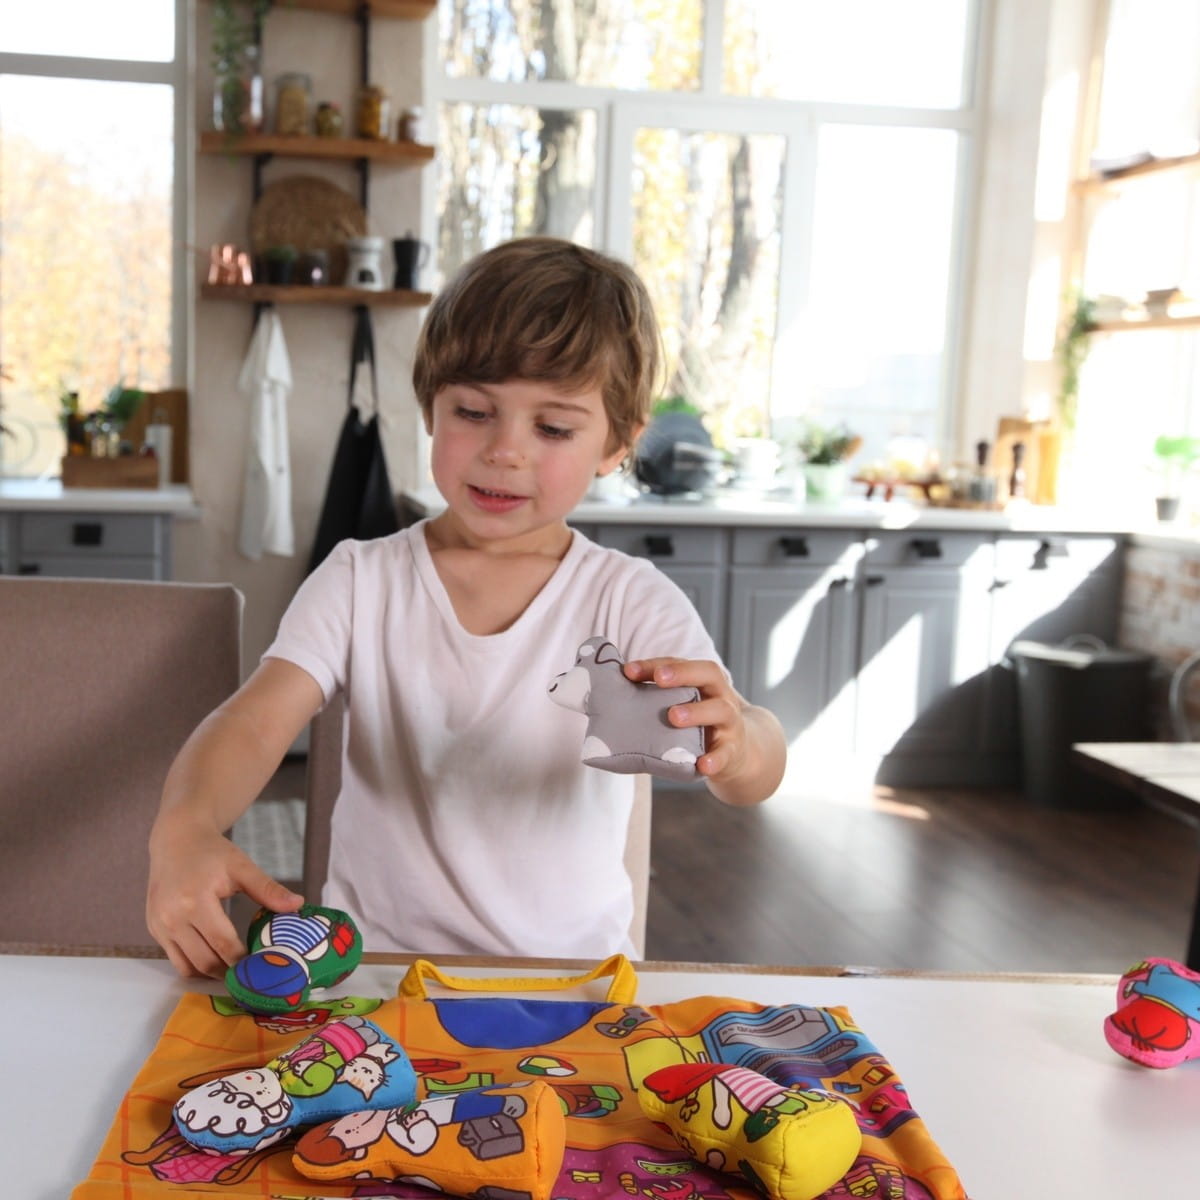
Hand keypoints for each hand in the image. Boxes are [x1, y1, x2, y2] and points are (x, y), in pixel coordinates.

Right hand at [147, 813, 302, 978]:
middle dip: (229, 973)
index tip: (262, 967)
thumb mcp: (241, 867)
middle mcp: (173, 916)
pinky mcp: (153, 928)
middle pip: (205, 961)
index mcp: (196, 900)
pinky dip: (193, 965)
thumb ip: (267, 889)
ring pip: (187, 966)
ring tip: (234, 971)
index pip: (223, 943)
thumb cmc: (211, 853)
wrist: (176, 840)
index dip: (244, 960)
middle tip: (251, 975)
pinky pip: (174, 958)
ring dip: (210, 974)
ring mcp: (159, 925)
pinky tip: (213, 959)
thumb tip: (298, 905)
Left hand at [622, 656, 746, 781]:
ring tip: (673, 717)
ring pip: (720, 710)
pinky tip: (702, 764)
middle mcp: (720, 696)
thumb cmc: (698, 725)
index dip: (655, 664)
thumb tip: (605, 701)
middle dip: (683, 674)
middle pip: (709, 674)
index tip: (628, 671)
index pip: (681, 663)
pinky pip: (726, 754)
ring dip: (696, 712)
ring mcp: (730, 723)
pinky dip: (715, 759)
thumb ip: (653, 702)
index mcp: (704, 681)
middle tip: (659, 679)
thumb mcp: (682, 707)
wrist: (738, 753)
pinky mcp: (733, 751)